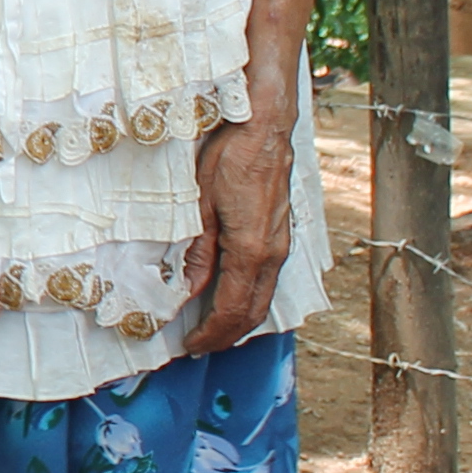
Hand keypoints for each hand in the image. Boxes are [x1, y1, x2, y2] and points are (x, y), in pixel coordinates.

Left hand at [179, 109, 297, 353]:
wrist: (265, 127)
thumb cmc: (231, 158)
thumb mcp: (201, 206)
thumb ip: (198, 252)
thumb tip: (188, 289)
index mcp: (251, 251)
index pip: (233, 309)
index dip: (211, 334)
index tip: (190, 345)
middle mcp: (273, 253)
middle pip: (254, 312)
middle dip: (227, 335)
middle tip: (200, 345)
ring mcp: (282, 244)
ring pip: (265, 297)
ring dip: (240, 319)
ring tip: (213, 327)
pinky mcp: (282, 233)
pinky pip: (269, 279)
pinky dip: (251, 298)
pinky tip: (233, 295)